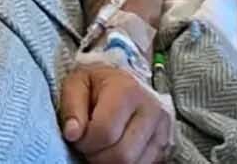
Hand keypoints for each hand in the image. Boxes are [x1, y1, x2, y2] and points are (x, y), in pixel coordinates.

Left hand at [59, 65, 173, 163]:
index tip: (76, 136)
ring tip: (100, 145)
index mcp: (127, 90)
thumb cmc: (96, 83)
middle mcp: (151, 109)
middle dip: (96, 155)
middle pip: (122, 154)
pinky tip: (114, 148)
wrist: (122, 81)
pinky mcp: (165, 143)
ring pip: (133, 163)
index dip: (85, 141)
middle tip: (87, 144)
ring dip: (110, 161)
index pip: (105, 132)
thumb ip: (71, 107)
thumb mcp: (76, 84)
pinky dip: (123, 162)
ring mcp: (162, 128)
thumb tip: (72, 134)